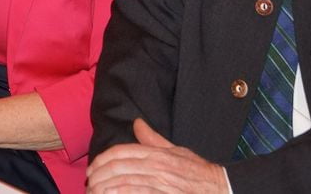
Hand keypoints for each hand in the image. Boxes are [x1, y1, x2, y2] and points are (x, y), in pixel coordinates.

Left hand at [86, 119, 226, 192]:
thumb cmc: (198, 172)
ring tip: (95, 193)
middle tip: (89, 185)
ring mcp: (159, 184)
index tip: (92, 170)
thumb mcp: (176, 151)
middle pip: (117, 168)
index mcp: (156, 154)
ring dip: (105, 189)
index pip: (120, 152)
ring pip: (122, 183)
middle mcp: (155, 166)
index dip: (101, 161)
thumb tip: (137, 123)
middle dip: (98, 177)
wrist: (220, 188)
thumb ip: (153, 139)